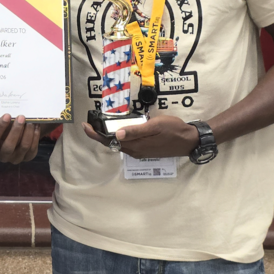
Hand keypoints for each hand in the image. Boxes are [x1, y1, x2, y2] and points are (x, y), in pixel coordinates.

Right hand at [0, 114, 40, 163]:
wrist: (16, 139)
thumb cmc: (6, 130)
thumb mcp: (2, 127)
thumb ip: (4, 122)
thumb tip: (11, 109)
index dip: (0, 127)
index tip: (7, 115)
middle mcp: (3, 156)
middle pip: (9, 146)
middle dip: (16, 130)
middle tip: (21, 117)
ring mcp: (15, 159)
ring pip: (23, 146)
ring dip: (28, 132)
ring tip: (31, 121)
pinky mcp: (27, 158)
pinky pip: (32, 148)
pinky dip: (35, 136)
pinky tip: (36, 126)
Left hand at [82, 115, 198, 158]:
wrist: (189, 140)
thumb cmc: (173, 130)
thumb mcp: (155, 126)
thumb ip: (136, 130)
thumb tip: (117, 134)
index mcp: (135, 145)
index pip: (109, 141)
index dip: (95, 134)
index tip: (85, 126)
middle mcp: (135, 150)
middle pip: (111, 143)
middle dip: (99, 134)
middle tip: (91, 122)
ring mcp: (140, 151)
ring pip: (119, 144)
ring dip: (109, 135)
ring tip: (102, 124)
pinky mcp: (145, 150)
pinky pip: (128, 144)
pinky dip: (120, 137)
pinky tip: (120, 129)